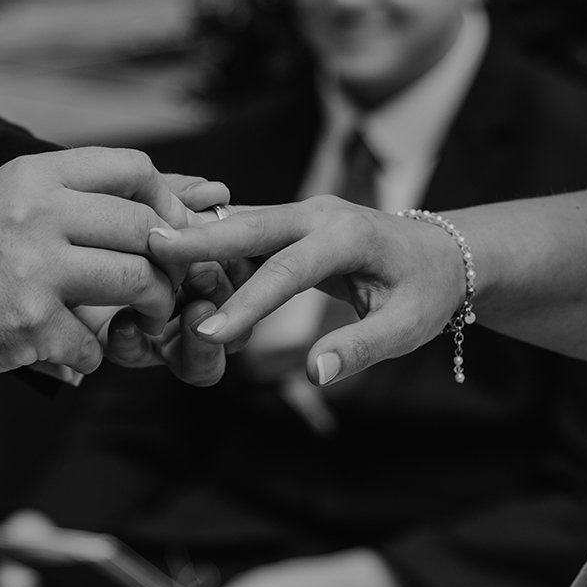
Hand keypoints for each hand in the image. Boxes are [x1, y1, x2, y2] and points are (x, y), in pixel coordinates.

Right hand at [0, 149, 219, 383]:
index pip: (131, 169)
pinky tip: (70, 353)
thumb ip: (62, 197)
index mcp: (33, 176)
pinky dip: (91, 355)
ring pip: (135, 281)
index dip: (165, 202)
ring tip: (139, 319)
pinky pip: (94, 342)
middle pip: (144, 229)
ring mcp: (36, 269)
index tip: (170, 231)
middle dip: (168, 264)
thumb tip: (143, 207)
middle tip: (164, 285)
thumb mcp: (0, 199)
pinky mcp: (30, 322)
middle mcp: (38, 214)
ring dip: (149, 307)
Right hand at [147, 196, 467, 388]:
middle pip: (248, 225)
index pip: (286, 272)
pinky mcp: (289, 222)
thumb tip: (314, 373)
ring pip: (238, 220)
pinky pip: (242, 228)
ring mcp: (300, 212)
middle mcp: (317, 213)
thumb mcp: (406, 328)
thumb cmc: (426, 293)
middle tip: (148, 248)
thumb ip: (359, 349)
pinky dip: (208, 240)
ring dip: (195, 235)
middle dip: (198, 239)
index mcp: (347, 236)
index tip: (209, 334)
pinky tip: (169, 256)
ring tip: (143, 252)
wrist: (443, 254)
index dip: (246, 304)